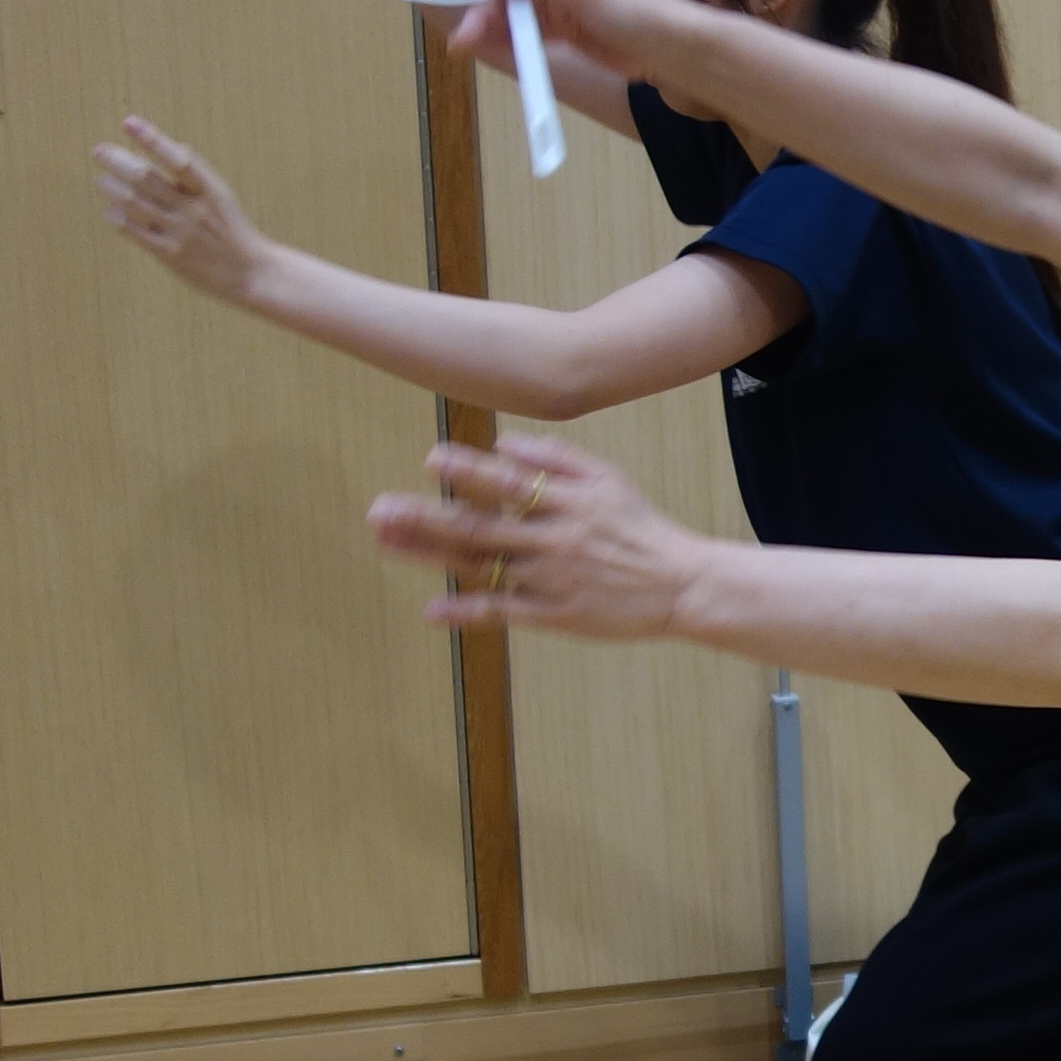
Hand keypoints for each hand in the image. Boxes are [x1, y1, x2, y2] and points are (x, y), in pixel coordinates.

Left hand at [95, 115, 279, 307]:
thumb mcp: (222, 196)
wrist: (250, 274)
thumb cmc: (233, 231)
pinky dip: (117, 218)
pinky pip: (134, 231)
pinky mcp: (169, 254)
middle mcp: (193, 209)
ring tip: (101, 180)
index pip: (177, 159)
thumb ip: (197, 174)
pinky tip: (109, 210)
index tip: (129, 123)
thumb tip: (172, 145)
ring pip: (134, 203)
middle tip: (99, 151)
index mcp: (209, 190)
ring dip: (112, 188)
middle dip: (118, 161)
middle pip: (146, 178)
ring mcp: (179, 232)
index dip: (152, 139)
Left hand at [370, 437, 708, 640]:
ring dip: (429, 555)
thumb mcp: (608, 479)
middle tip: (378, 510)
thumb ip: (558, 458)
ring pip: (481, 565)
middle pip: (479, 526)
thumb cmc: (640, 527)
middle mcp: (552, 539)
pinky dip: (466, 611)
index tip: (430, 459)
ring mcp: (551, 579)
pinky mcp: (555, 615)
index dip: (469, 470)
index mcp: (566, 502)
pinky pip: (503, 611)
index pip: (509, 483)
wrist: (682, 584)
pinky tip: (431, 609)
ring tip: (385, 543)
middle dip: (425, 517)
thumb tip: (504, 444)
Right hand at [447, 0, 689, 94]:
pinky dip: (513, 43)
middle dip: (485, 11)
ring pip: (518, 14)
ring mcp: (564, 4)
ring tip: (466, 46)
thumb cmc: (632, 7)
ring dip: (493, 29)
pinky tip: (491, 50)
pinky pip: (532, 35)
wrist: (672, 50)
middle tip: (463, 38)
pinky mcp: (569, 32)